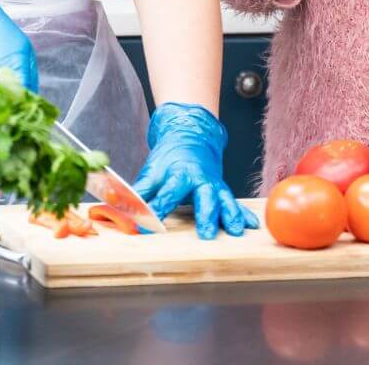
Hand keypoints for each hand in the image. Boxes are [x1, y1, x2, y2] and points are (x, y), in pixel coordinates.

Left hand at [133, 102, 260, 239]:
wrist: (191, 135)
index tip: (151, 223)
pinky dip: (243, 213)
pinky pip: (235, 202)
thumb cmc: (169, 157)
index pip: (168, 193)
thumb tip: (117, 207)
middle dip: (206, 215)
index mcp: (180, 173)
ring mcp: (214, 184)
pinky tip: (251, 225)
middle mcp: (200, 179)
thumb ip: (140, 191)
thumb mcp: (152, 170)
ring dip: (230, 215)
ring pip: (224, 199)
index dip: (160, 208)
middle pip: (204, 197)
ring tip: (236, 230)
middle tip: (205, 234)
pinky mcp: (222, 189)